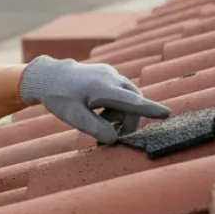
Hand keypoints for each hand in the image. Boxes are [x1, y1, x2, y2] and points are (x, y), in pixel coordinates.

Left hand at [19, 56, 169, 144]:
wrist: (48, 76)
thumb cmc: (59, 97)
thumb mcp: (73, 116)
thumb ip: (95, 128)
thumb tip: (115, 140)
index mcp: (103, 88)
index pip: (130, 101)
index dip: (148, 109)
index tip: (166, 113)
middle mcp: (111, 78)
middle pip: (133, 104)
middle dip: (127, 122)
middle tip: (113, 136)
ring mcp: (111, 73)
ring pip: (128, 99)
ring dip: (120, 114)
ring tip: (101, 120)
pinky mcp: (108, 74)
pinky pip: (120, 92)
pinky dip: (115, 105)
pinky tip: (99, 109)